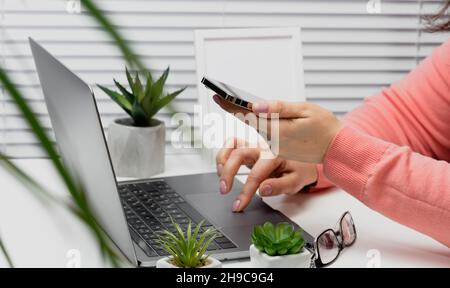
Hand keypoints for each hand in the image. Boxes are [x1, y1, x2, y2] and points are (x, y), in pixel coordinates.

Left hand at [213, 96, 342, 162]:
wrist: (337, 148)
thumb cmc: (324, 126)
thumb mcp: (304, 110)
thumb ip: (279, 108)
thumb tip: (255, 105)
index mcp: (278, 129)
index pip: (248, 115)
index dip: (231, 106)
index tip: (218, 95)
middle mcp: (274, 141)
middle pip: (249, 122)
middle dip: (235, 109)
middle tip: (222, 96)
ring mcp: (275, 148)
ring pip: (257, 129)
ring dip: (248, 116)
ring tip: (235, 102)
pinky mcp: (279, 151)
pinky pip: (265, 135)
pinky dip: (260, 124)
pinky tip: (257, 115)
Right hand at [216, 138, 317, 211]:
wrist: (302, 160)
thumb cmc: (298, 170)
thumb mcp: (295, 181)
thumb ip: (280, 186)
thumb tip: (263, 189)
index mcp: (274, 156)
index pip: (256, 174)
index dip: (245, 192)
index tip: (238, 205)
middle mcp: (262, 148)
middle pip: (238, 154)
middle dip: (228, 172)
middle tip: (224, 190)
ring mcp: (254, 146)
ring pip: (232, 145)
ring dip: (222, 160)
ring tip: (221, 177)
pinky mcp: (248, 148)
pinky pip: (231, 144)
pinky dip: (223, 154)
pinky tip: (223, 167)